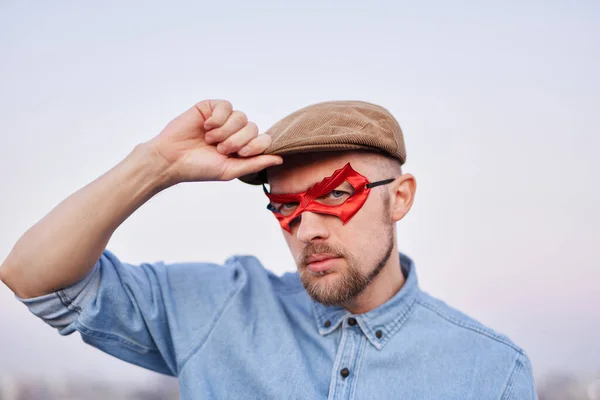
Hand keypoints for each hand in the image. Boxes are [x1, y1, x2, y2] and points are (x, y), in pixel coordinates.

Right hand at [147, 99, 281, 184]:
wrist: (172, 159)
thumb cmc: (199, 168)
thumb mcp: (231, 170)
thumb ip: (256, 163)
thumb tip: (280, 159)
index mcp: (242, 147)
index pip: (264, 139)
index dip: (256, 146)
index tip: (240, 154)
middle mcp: (235, 132)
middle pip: (253, 127)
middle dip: (238, 140)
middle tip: (220, 149)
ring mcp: (223, 119)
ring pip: (241, 116)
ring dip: (226, 131)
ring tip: (210, 139)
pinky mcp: (210, 108)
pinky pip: (226, 106)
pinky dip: (218, 118)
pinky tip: (206, 126)